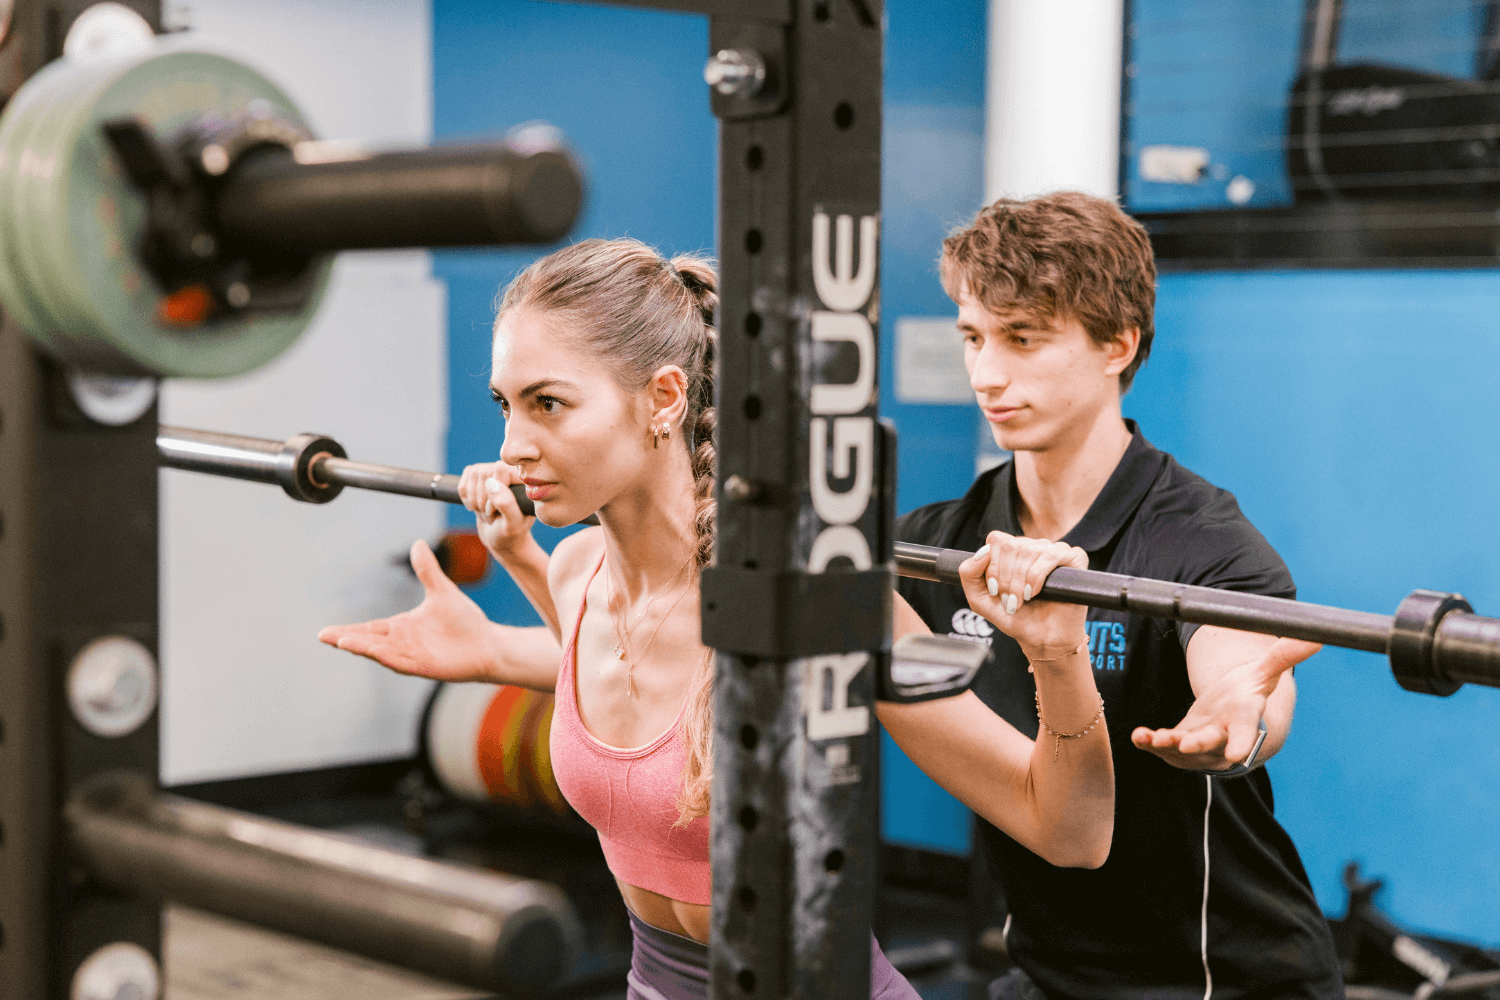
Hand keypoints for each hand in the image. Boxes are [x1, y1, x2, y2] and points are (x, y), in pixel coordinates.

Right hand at [317, 540, 500, 681]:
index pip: (368, 629)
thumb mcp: (442, 591)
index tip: (325, 632)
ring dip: (361, 647)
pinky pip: (399, 661)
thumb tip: (417, 543)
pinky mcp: (423, 666)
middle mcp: (402, 643)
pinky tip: (371, 651)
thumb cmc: (464, 621)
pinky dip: (384, 656)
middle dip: (344, 639)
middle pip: (367, 641)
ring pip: (379, 652)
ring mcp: (411, 655)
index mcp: (401, 627)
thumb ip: (427, 570)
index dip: (347, 630)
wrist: (487, 643)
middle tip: (323, 636)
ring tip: (340, 642)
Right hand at [457, 460, 533, 560]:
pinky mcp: (478, 479)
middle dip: (482, 500)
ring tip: (487, 513)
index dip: (493, 492)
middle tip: (491, 515)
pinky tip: (478, 508)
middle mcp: (510, 471)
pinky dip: (465, 499)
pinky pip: (462, 482)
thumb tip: (491, 483)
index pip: (500, 469)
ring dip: (474, 501)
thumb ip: (507, 504)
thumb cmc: (511, 534)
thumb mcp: (513, 525)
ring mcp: (493, 473)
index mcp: (524, 480)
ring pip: (472, 474)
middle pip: (483, 472)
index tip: (497, 511)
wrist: (501, 539)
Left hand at [958, 531, 1090, 659]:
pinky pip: (1051, 554)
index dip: (992, 566)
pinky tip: (1035, 592)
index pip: (996, 540)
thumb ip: (968, 574)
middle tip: (1010, 600)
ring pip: (1028, 550)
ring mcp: (1054, 550)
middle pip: (1010, 546)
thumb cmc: (1015, 618)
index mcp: (1012, 551)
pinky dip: (1037, 576)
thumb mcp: (980, 599)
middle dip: (1005, 579)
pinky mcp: (1074, 558)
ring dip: (1020, 581)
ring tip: (1022, 600)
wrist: (1042, 639)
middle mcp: (1033, 546)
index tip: (995, 590)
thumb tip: (982, 551)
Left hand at [1130, 637, 1319, 770]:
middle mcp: (1223, 737)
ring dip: (1166, 746)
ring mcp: (1199, 745)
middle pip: (1211, 744)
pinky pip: (1164, 749)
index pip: (1247, 732)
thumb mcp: (1262, 674)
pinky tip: (1137, 736)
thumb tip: (1316, 636)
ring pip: (1183, 751)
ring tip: (1151, 737)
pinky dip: (1149, 743)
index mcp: (1245, 720)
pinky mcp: (1179, 745)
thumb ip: (1282, 657)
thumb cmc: (1247, 695)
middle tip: (1185, 744)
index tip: (1237, 754)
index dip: (1242, 742)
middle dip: (1198, 745)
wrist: (1232, 719)